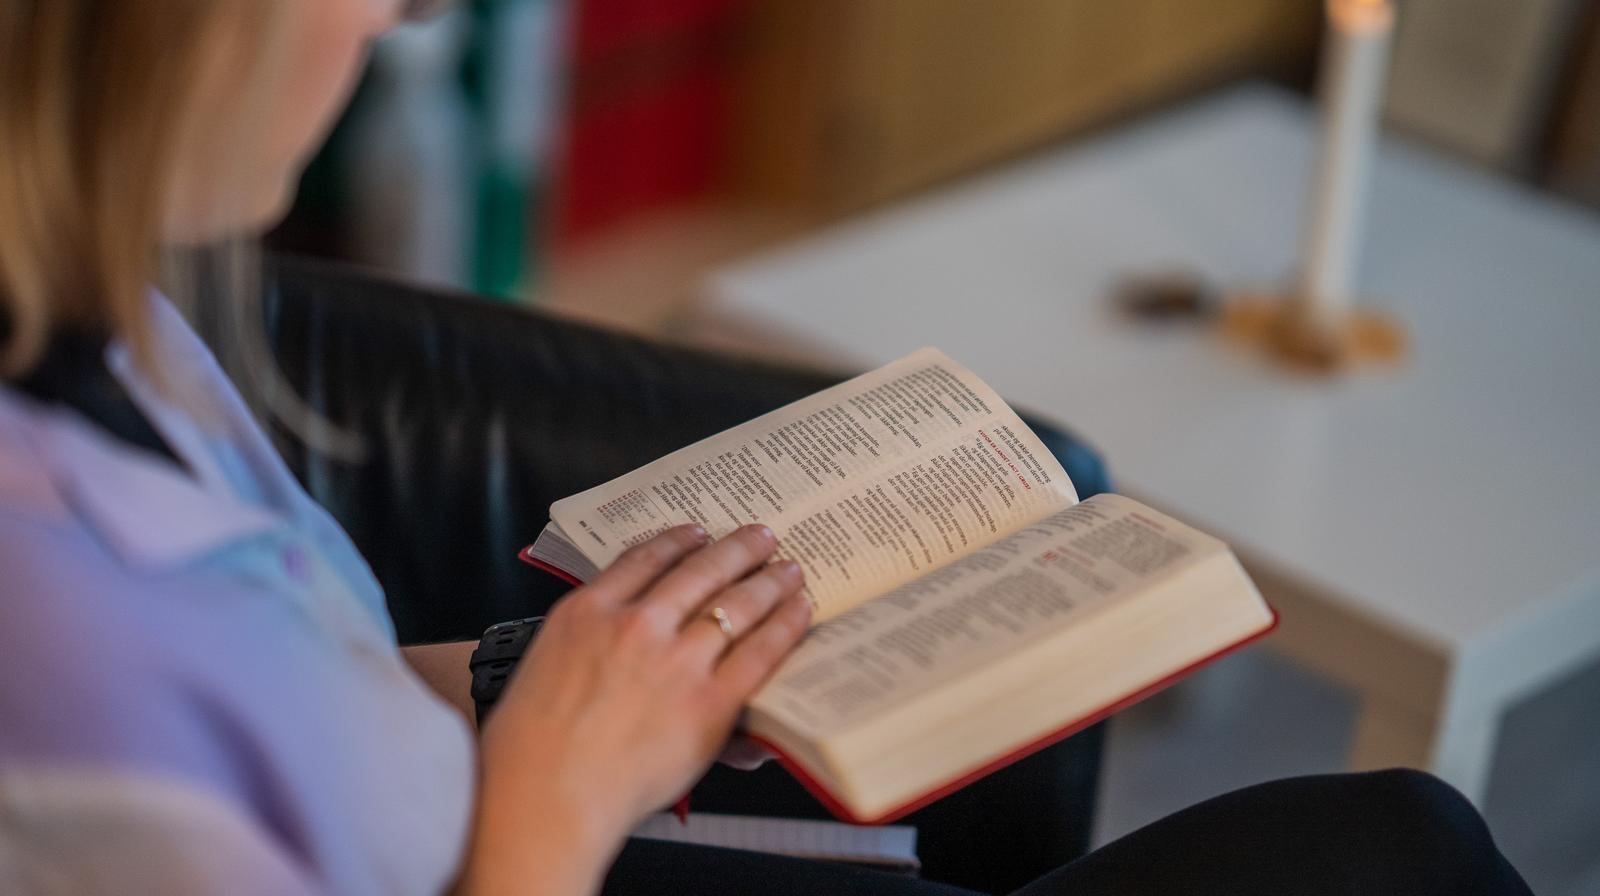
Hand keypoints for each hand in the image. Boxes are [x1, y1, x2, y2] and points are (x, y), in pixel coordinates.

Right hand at [462, 524, 809, 894]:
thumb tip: (617, 645)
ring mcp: (675, 661)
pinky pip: (759, 652)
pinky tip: (797, 613)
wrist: (543, 798)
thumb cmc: (528, 752)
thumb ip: (587, 646)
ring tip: (787, 570)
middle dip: (736, 550)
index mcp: (586, 612)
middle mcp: (635, 625)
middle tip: (759, 537)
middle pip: (699, 571)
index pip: (641, 558)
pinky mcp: (709, 702)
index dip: (676, 541)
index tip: (695, 533)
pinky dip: (784, 627)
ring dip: (768, 581)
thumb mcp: (542, 669)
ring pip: (735, 604)